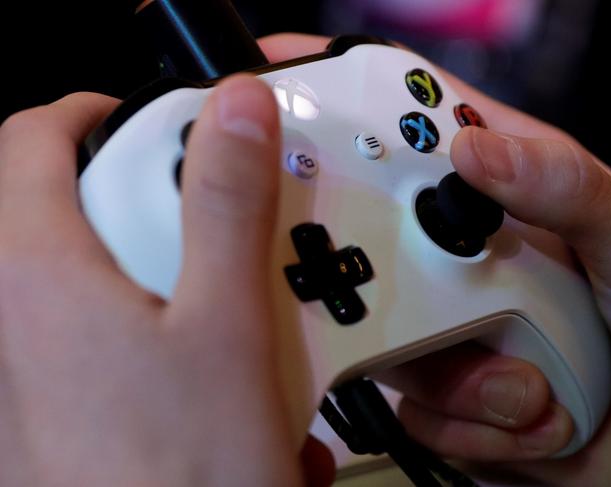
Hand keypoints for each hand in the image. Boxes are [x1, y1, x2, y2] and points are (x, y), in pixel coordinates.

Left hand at [0, 37, 333, 486]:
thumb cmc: (178, 474)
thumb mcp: (225, 323)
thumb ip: (225, 202)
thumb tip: (233, 111)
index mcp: (40, 275)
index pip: (33, 142)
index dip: (91, 112)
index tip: (146, 121)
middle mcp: (16, 319)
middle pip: (68, 209)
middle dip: (143, 200)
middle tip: (208, 224)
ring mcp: (30, 367)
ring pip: (89, 274)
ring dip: (160, 269)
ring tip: (225, 308)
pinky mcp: (55, 404)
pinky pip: (98, 334)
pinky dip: (154, 326)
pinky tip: (210, 369)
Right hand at [264, 35, 610, 483]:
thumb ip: (565, 187)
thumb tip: (473, 152)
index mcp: (498, 192)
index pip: (409, 128)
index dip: (347, 102)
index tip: (294, 101)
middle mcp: (456, 254)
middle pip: (366, 236)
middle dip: (370, 272)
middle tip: (427, 300)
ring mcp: (443, 324)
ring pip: (381, 335)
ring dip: (458, 374)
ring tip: (529, 378)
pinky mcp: (440, 392)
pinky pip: (413, 408)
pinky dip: (471, 422)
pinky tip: (528, 411)